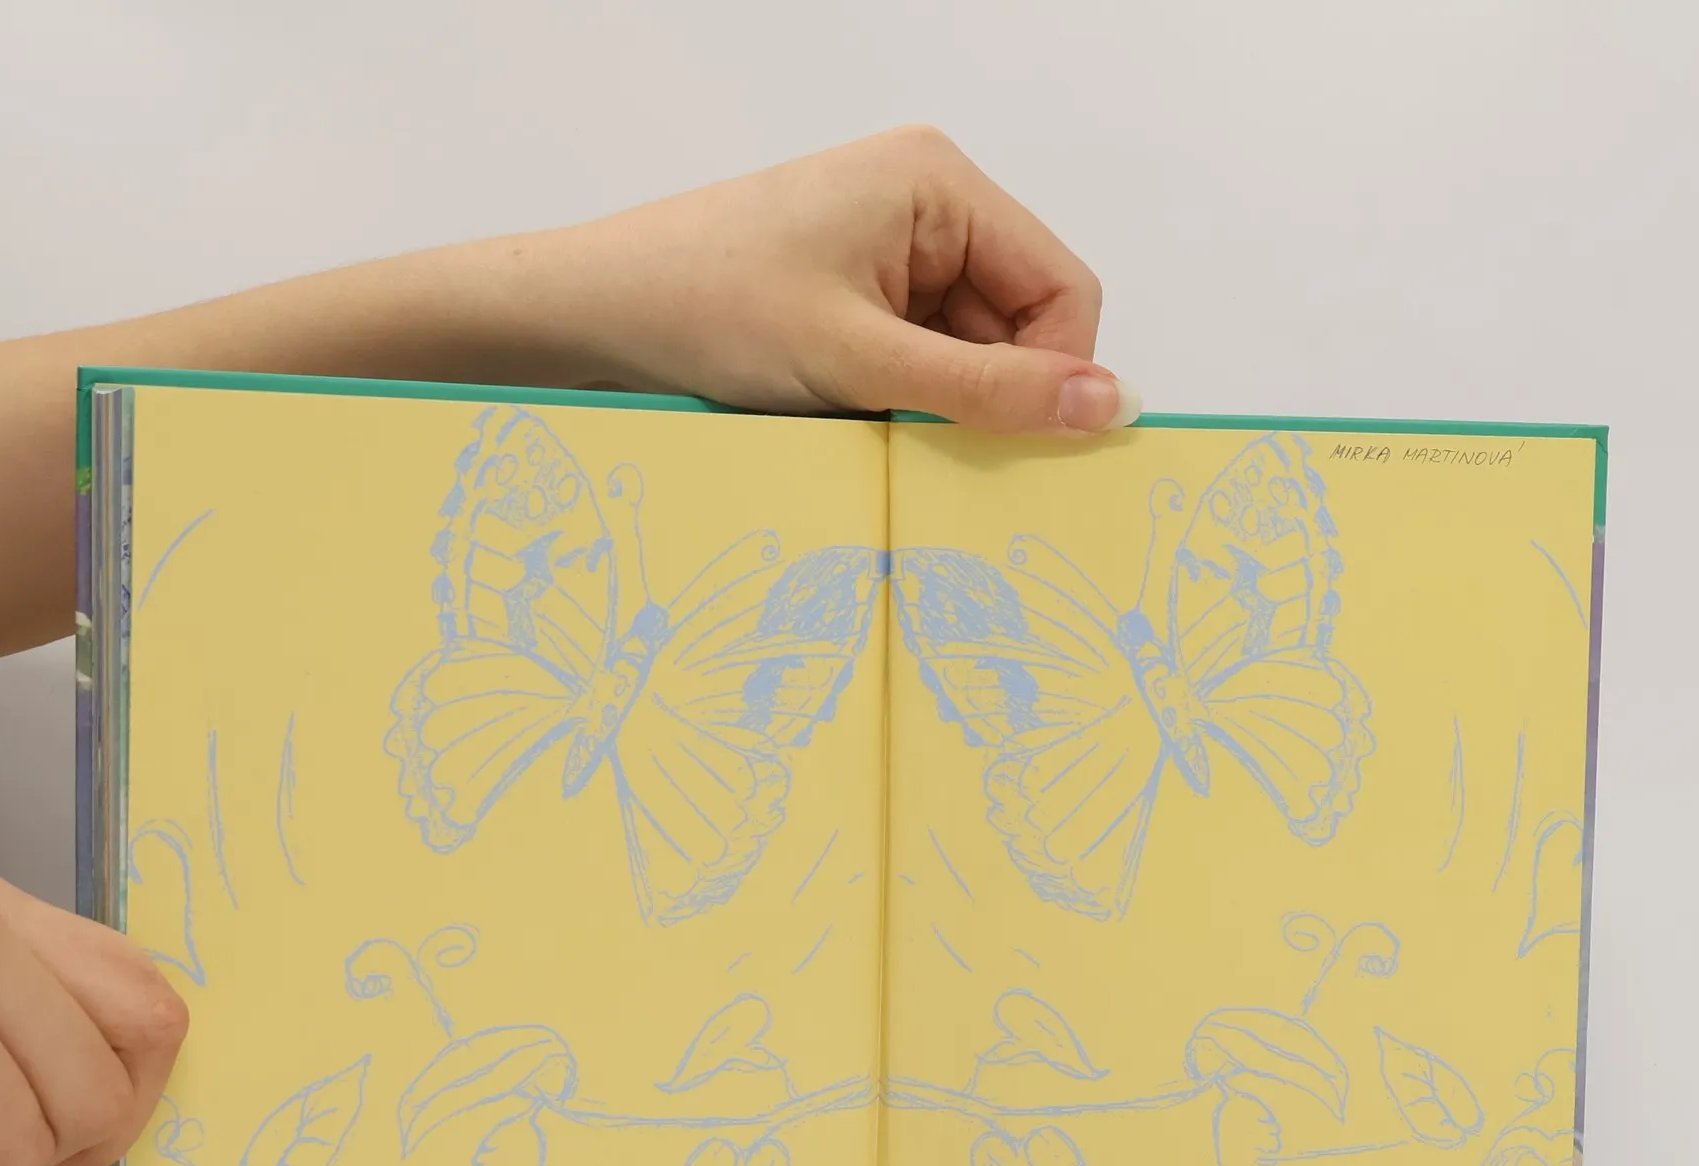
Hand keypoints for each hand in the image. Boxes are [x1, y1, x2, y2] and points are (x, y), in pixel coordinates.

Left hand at [476, 126, 1136, 434]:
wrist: (586, 318)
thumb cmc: (705, 311)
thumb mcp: (862, 362)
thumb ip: (991, 390)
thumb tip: (1112, 408)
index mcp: (939, 183)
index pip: (1063, 289)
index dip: (1054, 376)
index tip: (1016, 448)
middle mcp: (922, 204)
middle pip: (1018, 323)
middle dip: (988, 394)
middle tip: (930, 448)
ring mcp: (883, 250)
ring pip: (967, 352)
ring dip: (938, 405)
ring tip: (872, 431)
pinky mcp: (848, 294)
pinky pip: (916, 359)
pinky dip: (901, 403)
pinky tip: (855, 425)